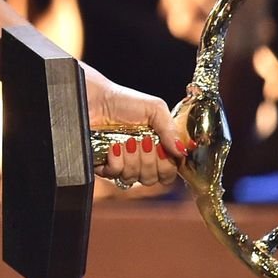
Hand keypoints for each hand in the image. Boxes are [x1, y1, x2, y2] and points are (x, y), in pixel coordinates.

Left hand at [84, 64, 181, 187]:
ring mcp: (122, 164)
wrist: (94, 98)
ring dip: (132, 159)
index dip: (168, 165)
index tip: (162, 149)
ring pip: (135, 179)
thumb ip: (171, 130)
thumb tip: (182, 152)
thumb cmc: (123, 101)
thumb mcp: (155, 109)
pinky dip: (116, 161)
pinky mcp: (104, 167)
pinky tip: (113, 146)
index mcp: (156, 148)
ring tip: (126, 140)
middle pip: (154, 178)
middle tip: (143, 141)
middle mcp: (140, 159)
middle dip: (149, 160)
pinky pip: (115, 176)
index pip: (169, 171)